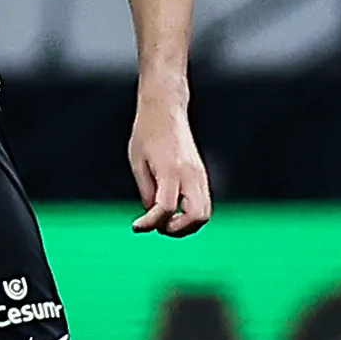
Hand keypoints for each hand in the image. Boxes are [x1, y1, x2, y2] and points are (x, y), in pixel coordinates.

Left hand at [128, 96, 210, 235]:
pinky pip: (203, 204)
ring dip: (186, 225)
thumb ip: (146, 192)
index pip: (165, 207)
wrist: (165, 110)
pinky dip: (190, 214)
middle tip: (158, 226)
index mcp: (170, 170)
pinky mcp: (202, 175)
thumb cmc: (147, 133)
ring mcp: (200, 175)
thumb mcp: (137, 163)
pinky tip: (174, 211)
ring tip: (165, 221)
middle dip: (177, 229)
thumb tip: (153, 216)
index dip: (150, 223)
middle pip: (197, 216)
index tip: (136, 227)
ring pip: (204, 213)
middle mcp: (190, 174)